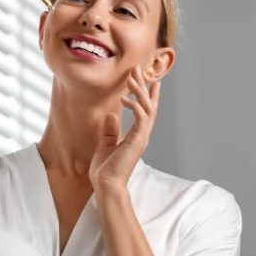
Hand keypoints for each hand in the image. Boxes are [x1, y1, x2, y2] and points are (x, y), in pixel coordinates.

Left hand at [89, 65, 160, 191]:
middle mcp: (142, 135)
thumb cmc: (105, 170)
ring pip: (147, 108)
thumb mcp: (105, 145)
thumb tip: (110, 115)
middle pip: (148, 105)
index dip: (148, 95)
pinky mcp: (137, 141)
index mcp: (136, 135)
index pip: (146, 111)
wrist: (106, 186)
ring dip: (140, 91)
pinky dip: (134, 106)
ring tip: (131, 77)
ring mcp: (141, 138)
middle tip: (138, 69)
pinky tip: (124, 98)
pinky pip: (141, 118)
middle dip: (144, 86)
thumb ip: (109, 131)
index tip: (150, 79)